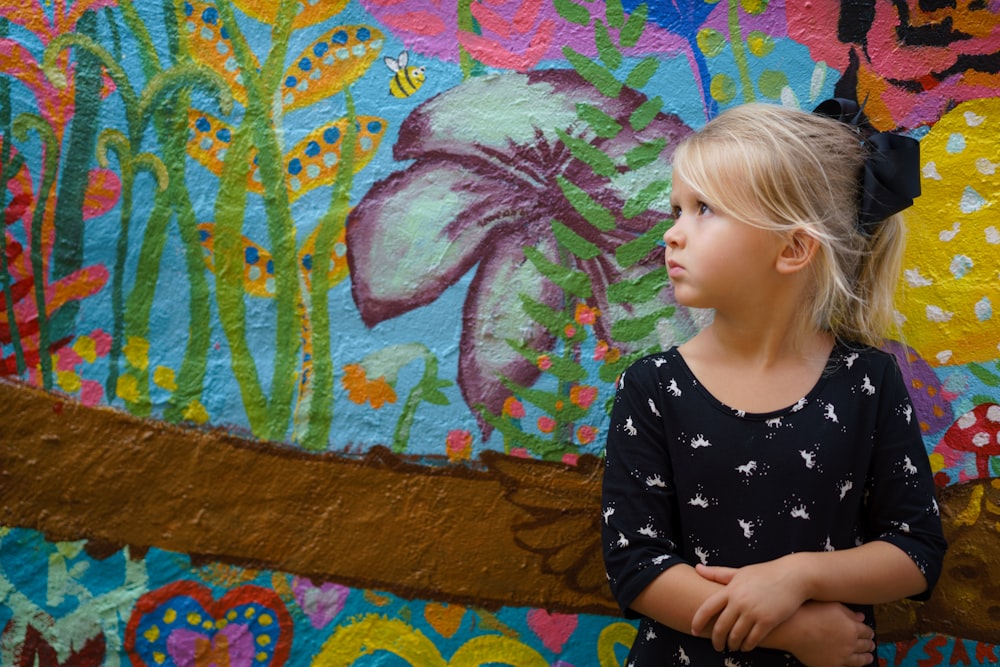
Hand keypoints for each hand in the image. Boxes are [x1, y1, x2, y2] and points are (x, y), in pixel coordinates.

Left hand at [691, 559, 809, 651]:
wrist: (793, 576)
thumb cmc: (765, 574)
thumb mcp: (740, 572)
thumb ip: (718, 574)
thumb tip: (697, 568)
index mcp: (731, 589)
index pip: (707, 608)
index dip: (698, 622)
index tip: (694, 631)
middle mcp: (739, 601)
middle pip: (721, 627)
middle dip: (716, 640)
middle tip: (717, 646)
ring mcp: (753, 612)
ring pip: (736, 636)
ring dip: (732, 645)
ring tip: (732, 647)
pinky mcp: (768, 620)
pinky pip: (753, 639)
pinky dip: (747, 646)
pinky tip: (746, 647)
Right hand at [781, 602, 875, 666]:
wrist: (792, 629)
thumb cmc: (808, 613)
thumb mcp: (831, 605)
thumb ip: (848, 612)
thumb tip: (861, 617)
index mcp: (852, 628)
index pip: (867, 631)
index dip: (869, 631)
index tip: (869, 632)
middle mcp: (850, 644)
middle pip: (865, 645)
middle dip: (869, 644)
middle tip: (871, 644)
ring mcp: (841, 657)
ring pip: (859, 660)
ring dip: (866, 658)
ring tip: (868, 658)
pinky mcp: (831, 665)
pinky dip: (852, 666)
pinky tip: (852, 664)